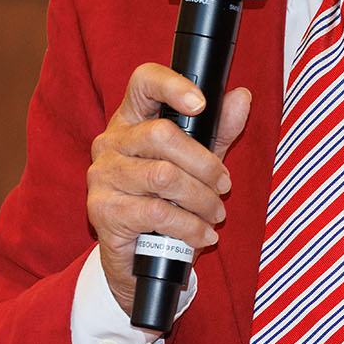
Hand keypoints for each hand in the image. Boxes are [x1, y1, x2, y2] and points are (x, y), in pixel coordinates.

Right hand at [87, 63, 250, 316]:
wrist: (135, 260)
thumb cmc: (166, 203)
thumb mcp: (197, 165)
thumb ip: (218, 132)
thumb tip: (241, 98)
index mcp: (131, 120)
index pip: (143, 82)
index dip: (172, 86)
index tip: (201, 104)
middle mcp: (110, 142)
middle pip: (162, 135)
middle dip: (205, 165)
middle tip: (225, 186)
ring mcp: (102, 176)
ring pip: (163, 176)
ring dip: (201, 199)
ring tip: (216, 214)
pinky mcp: (102, 210)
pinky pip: (156, 212)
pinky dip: (189, 226)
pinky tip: (203, 235)